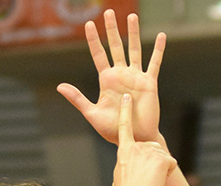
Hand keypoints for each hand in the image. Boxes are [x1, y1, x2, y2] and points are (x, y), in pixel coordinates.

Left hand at [58, 10, 165, 144]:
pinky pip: (154, 63)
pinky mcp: (149, 83)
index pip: (99, 55)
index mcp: (107, 80)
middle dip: (112, 30)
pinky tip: (161, 36)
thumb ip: (77, 98)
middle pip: (116, 46)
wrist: (134, 138)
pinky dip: (158, 50)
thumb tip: (59, 86)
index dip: (94, 40)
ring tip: (132, 17)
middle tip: (108, 12)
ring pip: (134, 50)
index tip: (89, 24)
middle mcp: (121, 74)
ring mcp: (135, 77)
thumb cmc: (113, 129)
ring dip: (133, 34)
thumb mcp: (92, 113)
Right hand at [112, 94, 176, 185]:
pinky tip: (157, 182)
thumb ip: (127, 165)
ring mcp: (149, 151)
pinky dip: (167, 174)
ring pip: (163, 157)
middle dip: (155, 163)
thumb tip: (131, 166)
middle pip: (154, 148)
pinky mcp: (162, 157)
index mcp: (124, 150)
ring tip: (149, 182)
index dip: (126, 112)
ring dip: (160, 170)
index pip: (124, 127)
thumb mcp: (120, 177)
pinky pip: (171, 164)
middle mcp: (136, 147)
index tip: (127, 98)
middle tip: (145, 180)